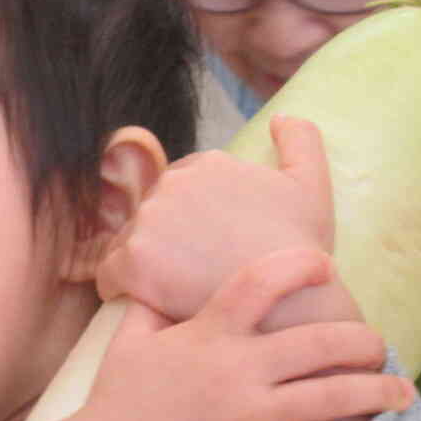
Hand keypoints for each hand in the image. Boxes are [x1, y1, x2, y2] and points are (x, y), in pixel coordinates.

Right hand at [81, 244, 400, 420]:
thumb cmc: (117, 404)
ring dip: (378, 392)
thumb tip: (161, 277)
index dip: (304, 264)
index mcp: (210, 332)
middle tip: (378, 344)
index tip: (325, 266)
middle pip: (324, 340)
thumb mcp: (130, 341)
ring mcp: (252, 417)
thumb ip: (153, 304)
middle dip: (364, 339)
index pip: (266, 279)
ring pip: (335, 396)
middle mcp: (238, 370)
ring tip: (401, 393)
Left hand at [97, 114, 356, 333]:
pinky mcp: (133, 261)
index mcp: (207, 164)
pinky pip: (108, 274)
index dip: (191, 219)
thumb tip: (280, 116)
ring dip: (141, 261)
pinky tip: (142, 300)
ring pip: (128, 240)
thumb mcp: (312, 184)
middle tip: (186, 271)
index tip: (204, 244)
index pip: (180, 188)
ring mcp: (150, 221)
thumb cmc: (299, 250)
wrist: (287, 303)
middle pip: (151, 212)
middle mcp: (172, 184)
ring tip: (167, 288)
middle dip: (164, 237)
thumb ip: (301, 140)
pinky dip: (119, 287)